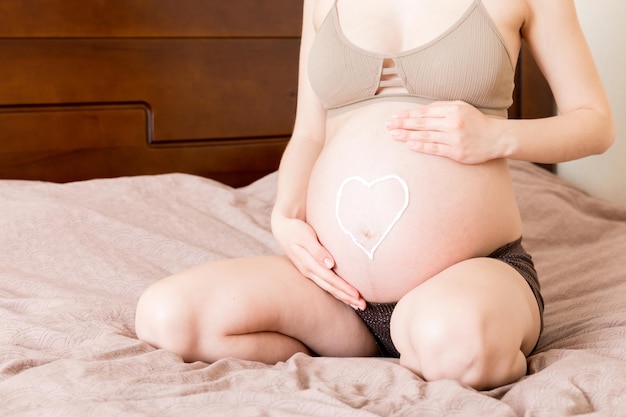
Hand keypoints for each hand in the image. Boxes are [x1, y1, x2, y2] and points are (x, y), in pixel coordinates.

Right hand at [271, 214, 365, 309]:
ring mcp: (309, 272)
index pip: (330, 279)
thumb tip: (330, 263)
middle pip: (331, 288)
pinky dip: (337, 291)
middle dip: (347, 297)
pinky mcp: (311, 270)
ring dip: (344, 297)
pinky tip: (345, 295)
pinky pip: (326, 284)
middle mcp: (309, 271)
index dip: (344, 288)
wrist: (282, 228)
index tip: (357, 295)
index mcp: (308, 264)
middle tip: (363, 305)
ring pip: (329, 288)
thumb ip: (317, 250)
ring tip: (358, 305)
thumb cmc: (295, 229)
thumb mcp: (305, 237)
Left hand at [386, 101, 504, 163]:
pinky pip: (435, 149)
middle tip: (388, 125)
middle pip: (422, 123)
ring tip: (394, 134)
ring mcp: (454, 138)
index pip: (424, 112)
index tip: (394, 116)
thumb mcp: (462, 107)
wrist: (496, 138)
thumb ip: (442, 107)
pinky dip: (421, 146)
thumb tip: (421, 110)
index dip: (408, 114)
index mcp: (453, 110)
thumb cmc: (476, 121)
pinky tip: (410, 145)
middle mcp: (452, 123)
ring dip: (408, 135)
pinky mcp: (456, 152)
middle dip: (403, 124)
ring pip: (426, 136)